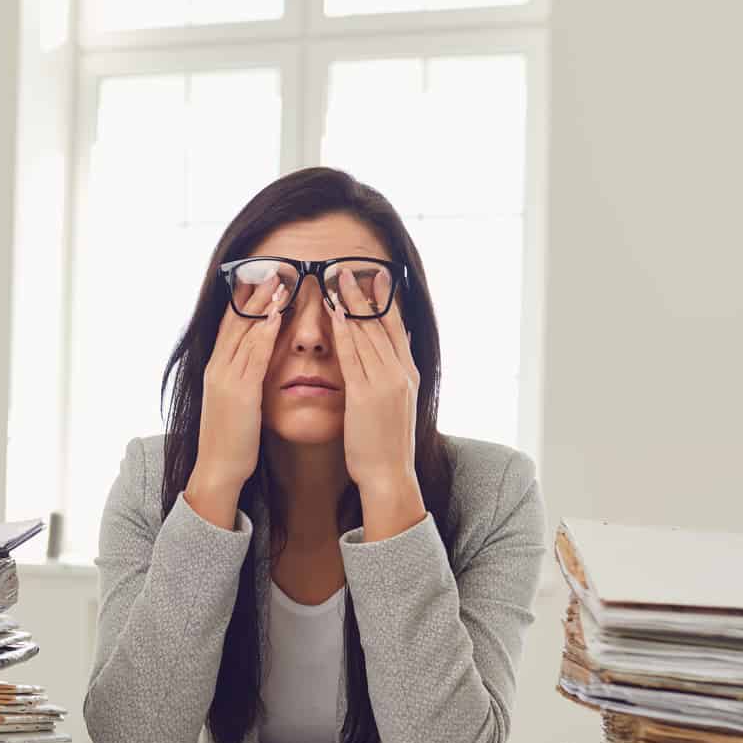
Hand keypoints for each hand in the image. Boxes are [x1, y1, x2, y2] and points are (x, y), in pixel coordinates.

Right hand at [185, 275, 284, 528]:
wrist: (218, 469)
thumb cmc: (233, 440)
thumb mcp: (236, 403)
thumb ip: (245, 379)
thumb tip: (258, 364)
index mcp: (217, 369)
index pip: (230, 324)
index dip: (245, 298)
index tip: (261, 275)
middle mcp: (218, 368)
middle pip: (235, 320)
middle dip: (253, 292)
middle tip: (271, 265)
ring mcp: (226, 379)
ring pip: (244, 332)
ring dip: (262, 304)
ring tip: (279, 279)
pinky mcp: (238, 393)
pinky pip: (253, 356)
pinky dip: (264, 332)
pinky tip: (277, 314)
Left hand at [328, 267, 426, 538]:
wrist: (390, 477)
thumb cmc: (385, 446)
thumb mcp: (393, 405)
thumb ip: (388, 379)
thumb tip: (385, 357)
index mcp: (408, 374)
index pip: (396, 327)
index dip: (384, 300)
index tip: (375, 275)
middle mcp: (401, 373)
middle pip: (383, 323)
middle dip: (366, 292)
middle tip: (351, 265)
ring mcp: (386, 383)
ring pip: (368, 334)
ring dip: (352, 303)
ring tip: (339, 277)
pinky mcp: (367, 395)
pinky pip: (354, 356)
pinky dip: (345, 331)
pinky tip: (334, 312)